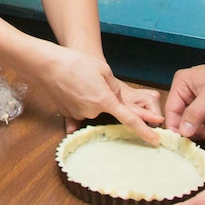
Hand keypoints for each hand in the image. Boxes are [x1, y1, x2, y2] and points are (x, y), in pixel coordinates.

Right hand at [45, 46, 162, 143]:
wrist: (50, 65)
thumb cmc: (78, 63)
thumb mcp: (103, 70)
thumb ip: (115, 88)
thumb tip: (118, 101)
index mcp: (105, 101)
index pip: (130, 119)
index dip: (144, 131)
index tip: (155, 141)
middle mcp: (92, 112)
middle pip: (108, 109)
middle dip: (105, 97)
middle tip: (92, 80)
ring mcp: (79, 115)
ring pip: (94, 109)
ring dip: (93, 98)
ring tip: (82, 81)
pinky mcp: (68, 114)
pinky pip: (80, 110)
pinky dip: (80, 101)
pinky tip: (73, 90)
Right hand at [165, 54, 204, 141]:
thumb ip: (195, 113)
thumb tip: (183, 132)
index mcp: (182, 85)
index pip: (171, 112)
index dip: (176, 128)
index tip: (183, 142)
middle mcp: (189, 95)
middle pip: (183, 123)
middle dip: (196, 131)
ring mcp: (202, 104)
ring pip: (196, 128)